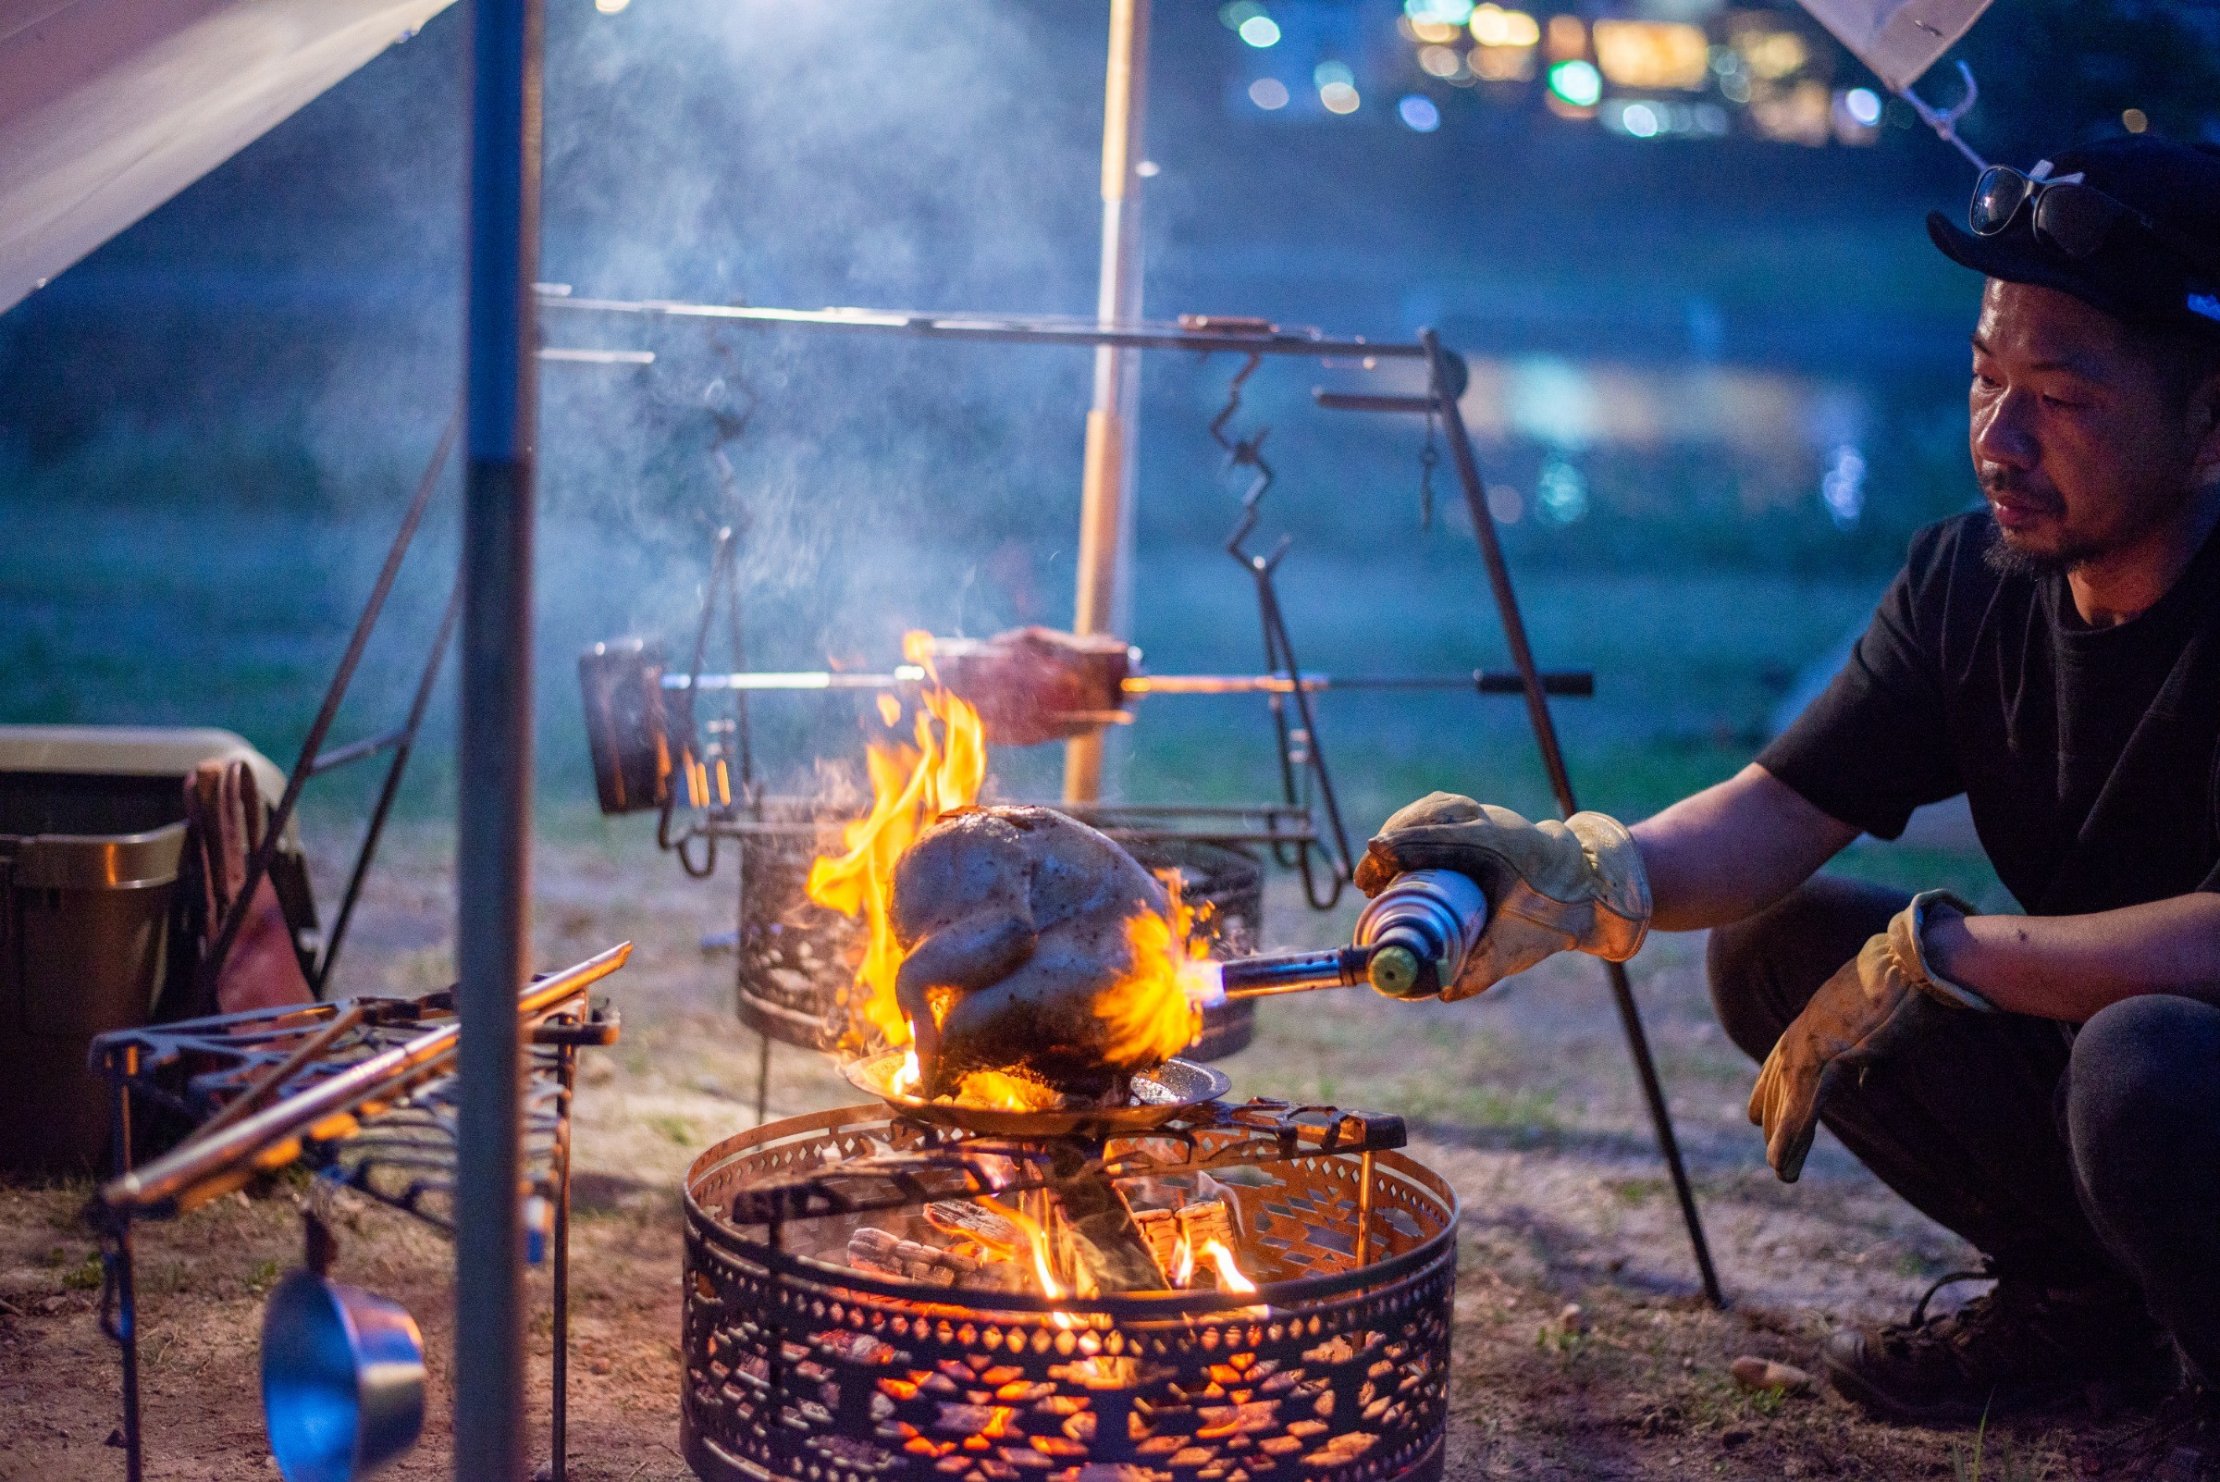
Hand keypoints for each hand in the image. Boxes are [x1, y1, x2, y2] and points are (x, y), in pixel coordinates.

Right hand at [1355, 792, 1650, 998]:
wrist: (1593, 887)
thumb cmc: (1555, 913)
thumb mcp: (1521, 944)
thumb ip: (1482, 967)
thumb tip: (1439, 992)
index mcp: (1496, 847)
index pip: (1434, 838)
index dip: (1397, 849)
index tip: (1373, 864)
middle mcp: (1489, 824)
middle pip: (1427, 817)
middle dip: (1392, 843)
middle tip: (1370, 880)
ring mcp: (1487, 817)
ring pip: (1433, 810)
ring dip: (1401, 832)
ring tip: (1381, 866)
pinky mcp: (1484, 821)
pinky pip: (1441, 812)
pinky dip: (1416, 827)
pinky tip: (1404, 850)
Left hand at [1749, 890, 1992, 1181]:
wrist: (1925, 962)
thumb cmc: (1916, 985)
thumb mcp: (1885, 1021)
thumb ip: (1870, 1054)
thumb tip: (1864, 1080)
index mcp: (1824, 1014)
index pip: (1789, 1052)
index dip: (1774, 1080)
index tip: (1759, 1106)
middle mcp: (1812, 1025)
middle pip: (1784, 1073)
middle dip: (1773, 1106)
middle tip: (1764, 1136)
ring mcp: (1820, 1038)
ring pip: (1793, 1093)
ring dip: (1785, 1132)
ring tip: (1779, 1167)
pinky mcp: (1837, 1053)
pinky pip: (1809, 1102)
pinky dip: (1795, 1133)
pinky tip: (1784, 1160)